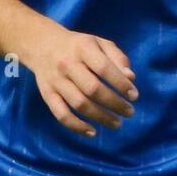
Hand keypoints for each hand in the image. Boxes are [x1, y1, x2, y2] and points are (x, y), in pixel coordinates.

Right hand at [24, 23, 136, 137]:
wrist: (42, 44)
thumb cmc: (78, 46)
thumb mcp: (99, 43)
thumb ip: (117, 58)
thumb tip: (130, 78)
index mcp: (82, 47)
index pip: (104, 68)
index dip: (121, 84)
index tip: (134, 96)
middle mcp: (67, 64)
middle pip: (92, 89)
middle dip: (114, 103)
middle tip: (129, 112)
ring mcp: (55, 81)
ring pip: (79, 104)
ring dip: (100, 117)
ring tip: (117, 123)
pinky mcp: (47, 94)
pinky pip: (61, 114)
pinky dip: (76, 126)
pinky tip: (92, 132)